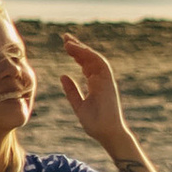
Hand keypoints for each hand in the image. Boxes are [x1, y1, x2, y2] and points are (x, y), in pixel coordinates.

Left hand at [57, 34, 131, 157]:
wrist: (107, 133)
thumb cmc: (94, 123)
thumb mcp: (78, 105)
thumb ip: (71, 90)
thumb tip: (62, 75)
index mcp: (95, 84)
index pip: (85, 65)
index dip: (76, 54)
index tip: (66, 46)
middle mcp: (101, 79)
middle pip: (89, 58)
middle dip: (78, 47)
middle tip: (65, 37)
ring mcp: (105, 80)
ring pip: (94, 58)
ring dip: (82, 49)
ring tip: (68, 42)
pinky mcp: (108, 82)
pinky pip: (99, 64)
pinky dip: (89, 55)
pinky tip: (77, 50)